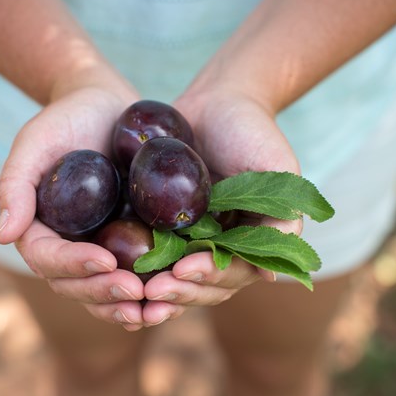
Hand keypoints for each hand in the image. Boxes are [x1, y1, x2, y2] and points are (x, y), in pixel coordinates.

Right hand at [0, 83, 146, 330]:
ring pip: (106, 291)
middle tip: (134, 290)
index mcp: (40, 230)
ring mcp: (101, 246)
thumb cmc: (66, 119)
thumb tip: (3, 235)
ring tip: (153, 307)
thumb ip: (15, 185)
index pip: (49, 260)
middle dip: (104, 293)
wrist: (105, 104)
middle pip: (78, 285)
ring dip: (126, 305)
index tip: (104, 260)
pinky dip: (151, 292)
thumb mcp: (35, 143)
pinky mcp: (131, 241)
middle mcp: (69, 246)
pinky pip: (138, 275)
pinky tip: (174, 296)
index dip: (75, 266)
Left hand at [140, 89, 302, 324]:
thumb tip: (269, 277)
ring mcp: (190, 239)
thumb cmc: (253, 131)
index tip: (184, 270)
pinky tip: (114, 276)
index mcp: (249, 241)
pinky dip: (138, 271)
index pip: (232, 274)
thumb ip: (281, 217)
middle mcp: (220, 247)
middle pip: (202, 286)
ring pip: (175, 279)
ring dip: (158, 293)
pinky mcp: (162, 226)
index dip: (209, 277)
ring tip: (135, 295)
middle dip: (179, 292)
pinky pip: (150, 254)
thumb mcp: (277, 168)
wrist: (217, 100)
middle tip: (152, 293)